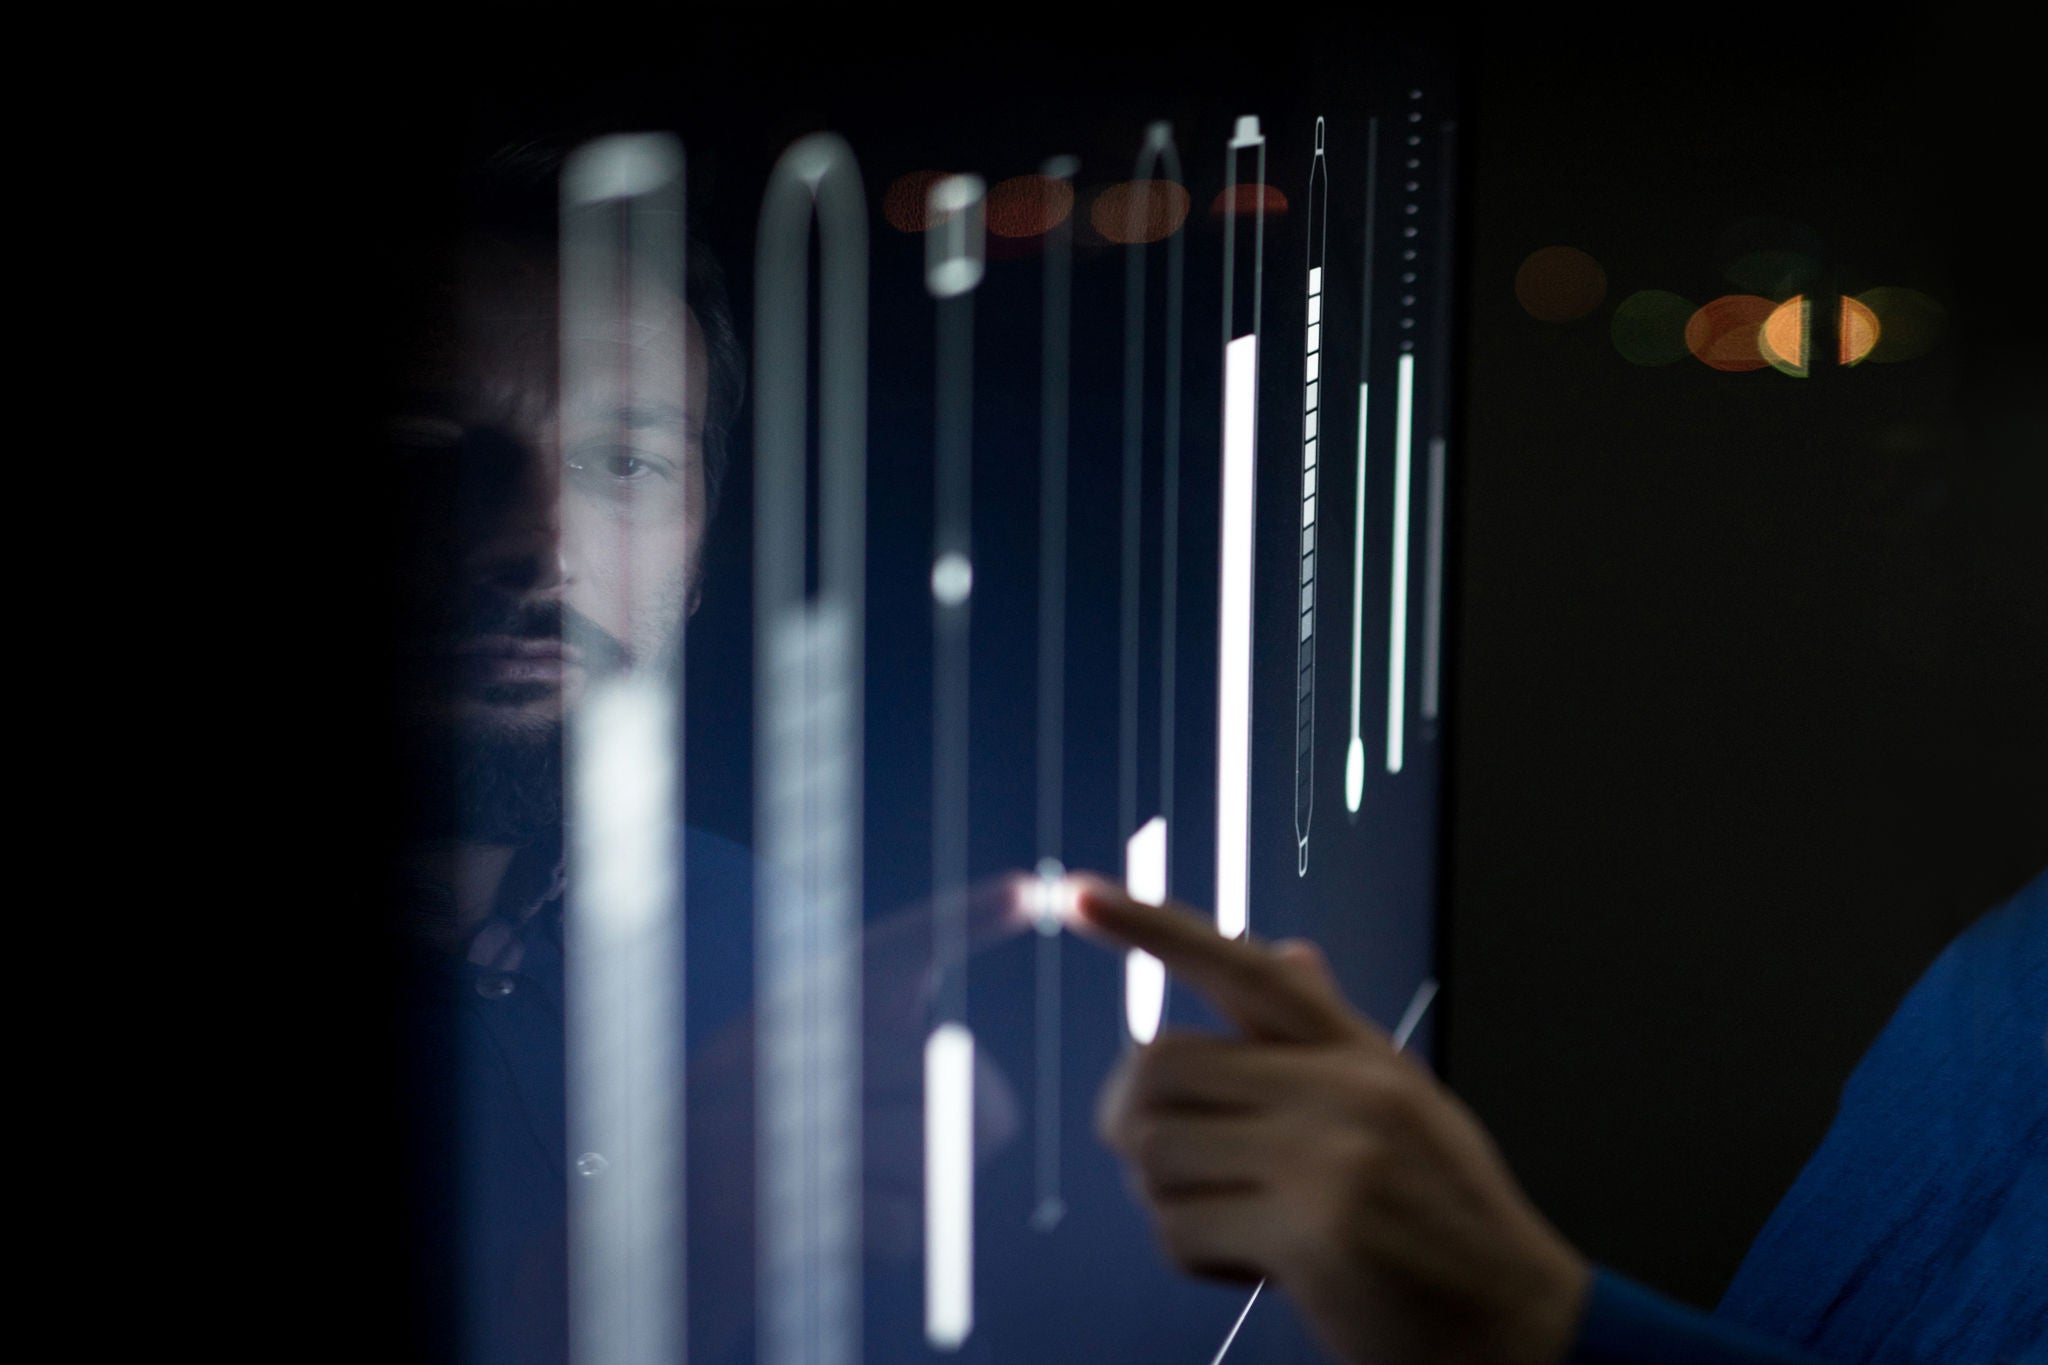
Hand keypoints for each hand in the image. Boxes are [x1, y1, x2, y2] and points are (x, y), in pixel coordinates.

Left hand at [1068, 873, 1590, 1364]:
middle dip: (1133, 1122)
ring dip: (1167, 1202)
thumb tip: (1286, 953)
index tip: (1082, 895)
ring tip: (1231, 1226)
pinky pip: (1179, 1231)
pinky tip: (1250, 1270)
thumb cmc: (1450, 1222)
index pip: (1242, 967)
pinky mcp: (1313, 1231)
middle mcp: (1345, 1088)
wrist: (1521, 1327)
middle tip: (1166, 1170)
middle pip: (1159, 1065)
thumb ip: (1329, 1037)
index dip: (1154, 928)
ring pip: (1155, 1150)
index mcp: (1360, 1052)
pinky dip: (1192, 1259)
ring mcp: (1330, 1156)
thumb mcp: (1404, 1107)